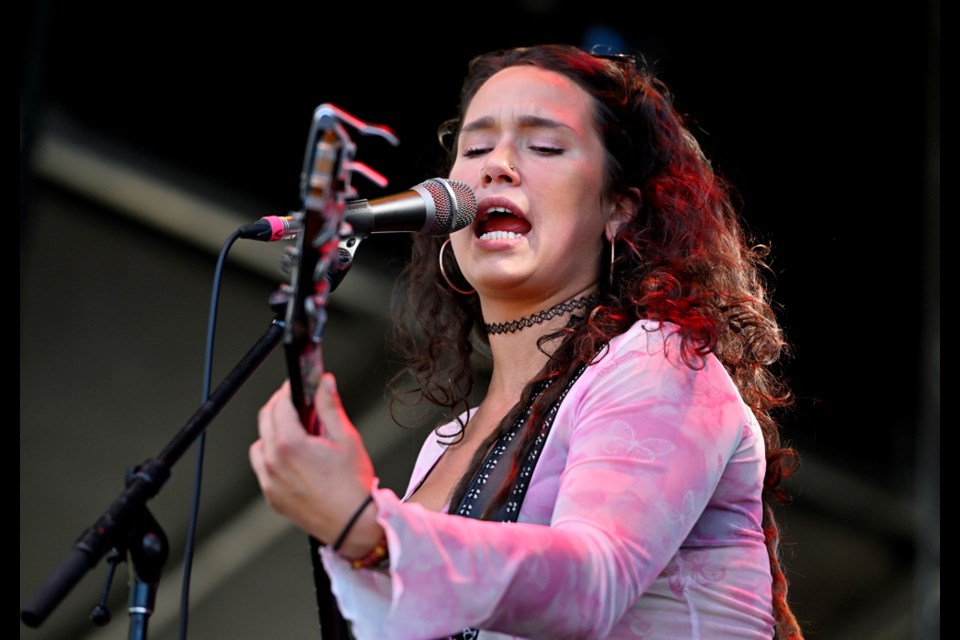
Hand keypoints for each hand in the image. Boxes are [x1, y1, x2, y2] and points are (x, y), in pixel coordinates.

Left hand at [249, 374, 381, 553]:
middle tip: (297, 401)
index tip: (297, 385)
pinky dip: (272, 456)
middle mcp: (274, 462)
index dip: (288, 390)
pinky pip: (263, 468)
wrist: (353, 525)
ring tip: (295, 431)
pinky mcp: (272, 496)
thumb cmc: (353, 485)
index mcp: (290, 445)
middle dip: (279, 405)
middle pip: (265, 420)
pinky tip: (292, 457)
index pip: (280, 405)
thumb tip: (324, 382)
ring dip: (272, 431)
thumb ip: (330, 406)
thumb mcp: (346, 438)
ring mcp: (270, 481)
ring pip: (260, 444)